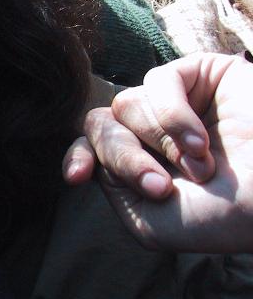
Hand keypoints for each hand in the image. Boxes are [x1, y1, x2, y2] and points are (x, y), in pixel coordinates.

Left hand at [62, 53, 252, 252]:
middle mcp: (151, 129)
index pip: (90, 146)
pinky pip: (158, 82)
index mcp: (139, 159)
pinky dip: (173, 116)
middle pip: (102, 124)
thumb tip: (96, 151)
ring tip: (201, 167)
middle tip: (163, 186)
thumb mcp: (150, 223)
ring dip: (160, 142)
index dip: (78, 156)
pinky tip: (199, 144)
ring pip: (126, 103)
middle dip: (124, 157)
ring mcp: (174, 101)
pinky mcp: (201, 75)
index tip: (77, 177)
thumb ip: (112, 188)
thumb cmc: (222, 217)